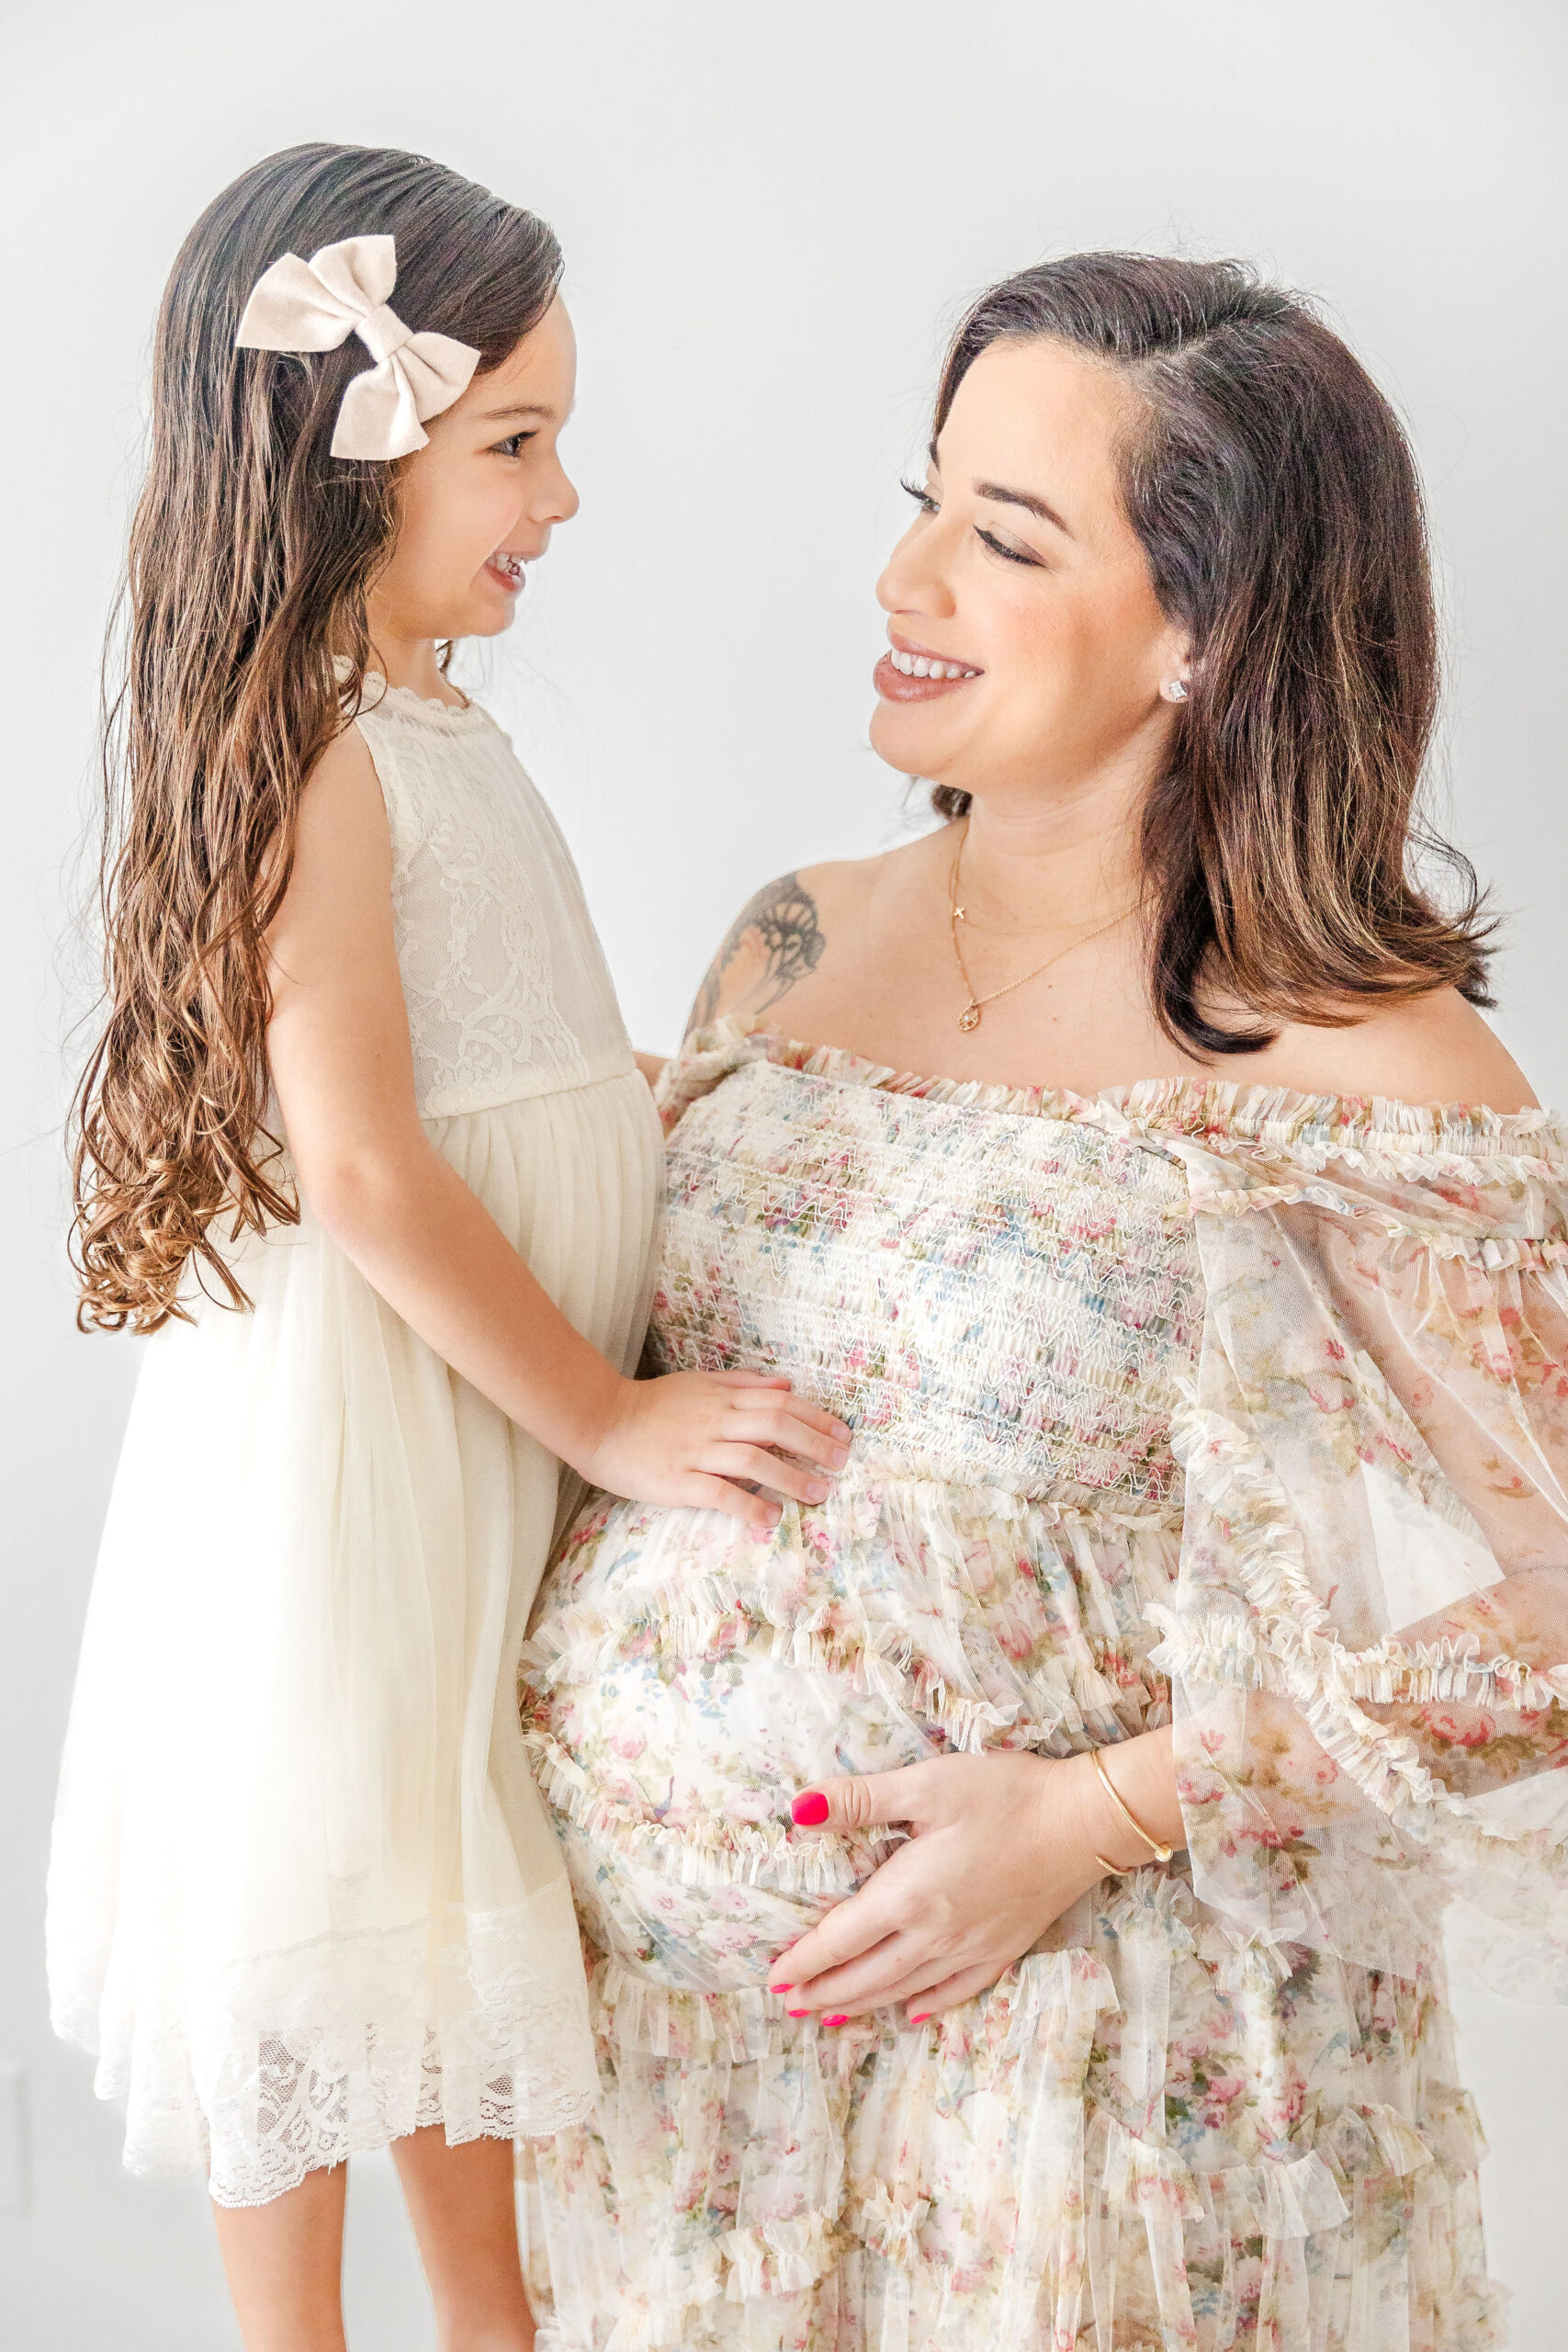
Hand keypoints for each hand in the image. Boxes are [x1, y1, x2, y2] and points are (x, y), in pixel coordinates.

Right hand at [578, 1369, 851, 1531]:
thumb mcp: (698, 1383)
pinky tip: (771, 1518)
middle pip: (776, 1427)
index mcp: (722, 1398)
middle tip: (842, 1464)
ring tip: (817, 1494)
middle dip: (815, 1445)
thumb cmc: (650, 1405)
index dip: (816, 1419)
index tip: (843, 1435)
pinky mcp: (677, 1480)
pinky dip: (749, 1505)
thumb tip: (785, 1384)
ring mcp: (696, 1451)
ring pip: (754, 1460)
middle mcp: (715, 1421)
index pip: (780, 1404)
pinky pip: (720, 1493)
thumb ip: (742, 1384)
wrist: (599, 1421)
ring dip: (791, 1478)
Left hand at [768, 1732, 1180, 2023]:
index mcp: (908, 1896)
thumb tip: (798, 1810)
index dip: (805, 1960)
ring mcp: (972, 1948)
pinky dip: (926, 2005)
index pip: (842, 1939)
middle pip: (868, 1975)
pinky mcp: (1004, 1948)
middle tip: (792, 2003)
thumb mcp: (926, 1784)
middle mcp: (935, 1934)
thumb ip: (861, 1800)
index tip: (774, 1977)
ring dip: (863, 2003)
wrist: (1083, 1821)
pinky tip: (911, 2012)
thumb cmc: (1004, 1795)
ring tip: (831, 2014)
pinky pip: (956, 1990)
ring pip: (905, 1988)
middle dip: (826, 1991)